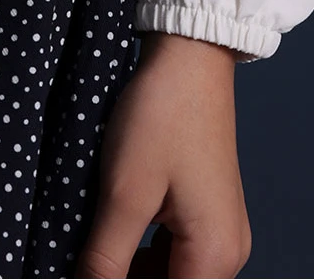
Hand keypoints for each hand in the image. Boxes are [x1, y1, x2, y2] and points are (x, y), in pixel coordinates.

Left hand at [75, 33, 250, 277]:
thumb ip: (106, 259)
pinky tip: (111, 233)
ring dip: (131, 268)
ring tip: (92, 247)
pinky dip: (142, 250)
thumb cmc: (161, 117)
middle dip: (125, 277)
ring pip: (171, 272)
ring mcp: (221, 230)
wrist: (190, 55)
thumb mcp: (124, 193)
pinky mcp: (209, 210)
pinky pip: (175, 250)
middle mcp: (227, 253)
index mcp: (214, 256)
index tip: (89, 271)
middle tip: (86, 259)